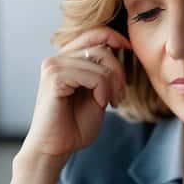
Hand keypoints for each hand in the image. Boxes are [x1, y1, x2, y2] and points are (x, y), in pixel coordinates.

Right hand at [20, 27, 130, 159]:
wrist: (54, 149)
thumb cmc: (74, 126)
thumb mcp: (96, 94)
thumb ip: (102, 72)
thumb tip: (117, 49)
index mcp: (65, 60)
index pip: (93, 34)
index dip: (115, 37)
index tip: (130, 51)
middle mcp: (56, 59)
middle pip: (101, 47)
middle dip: (119, 71)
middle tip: (120, 97)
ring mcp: (53, 66)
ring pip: (100, 60)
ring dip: (113, 84)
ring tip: (111, 103)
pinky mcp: (54, 78)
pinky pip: (93, 75)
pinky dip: (103, 90)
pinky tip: (101, 104)